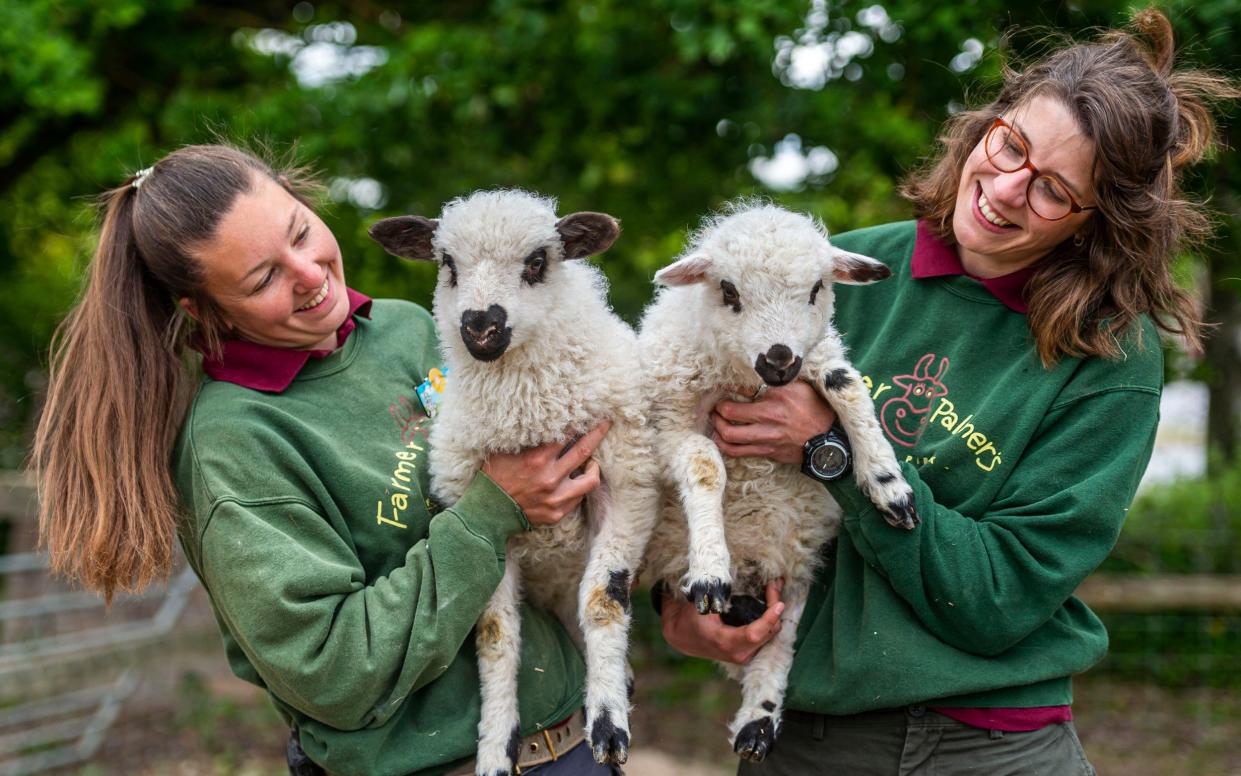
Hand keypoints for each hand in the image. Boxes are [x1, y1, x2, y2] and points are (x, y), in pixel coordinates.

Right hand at [483, 420, 610, 525]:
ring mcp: (555, 498)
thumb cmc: (494, 477)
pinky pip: (579, 498)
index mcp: (536, 459)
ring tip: (592, 462)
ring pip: (590, 480)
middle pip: (584, 450)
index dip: (578, 423)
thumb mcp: (505, 451)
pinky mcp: (557, 513)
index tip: (586, 414)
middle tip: (606, 423)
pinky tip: (575, 480)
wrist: (487, 513)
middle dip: (597, 433)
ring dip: (594, 467)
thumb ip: (526, 439)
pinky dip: (579, 487)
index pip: (566, 434)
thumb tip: (543, 422)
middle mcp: (549, 478)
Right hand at [660, 579, 785, 663]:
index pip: (754, 634)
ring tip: (773, 588)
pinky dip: (770, 619)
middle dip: (774, 607)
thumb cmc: (690, 618)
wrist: (683, 637)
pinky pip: (767, 635)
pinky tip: (769, 600)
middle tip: (774, 584)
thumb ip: (719, 594)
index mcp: (725, 642)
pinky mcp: (749, 651)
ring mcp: (745, 655)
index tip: (779, 603)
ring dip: (775, 612)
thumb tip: (741, 577)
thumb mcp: (701, 604)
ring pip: (771, 634)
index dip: (769, 619)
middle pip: (769, 632)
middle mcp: (738, 653)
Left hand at [712, 381, 835, 463]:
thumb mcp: (799, 386)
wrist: (829, 439)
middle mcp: (769, 418)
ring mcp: (766, 438)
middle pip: (728, 415)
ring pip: (729, 438)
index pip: (742, 389)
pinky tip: (723, 439)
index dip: (728, 388)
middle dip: (716, 410)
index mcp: (777, 397)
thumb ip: (778, 378)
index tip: (721, 388)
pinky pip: (738, 452)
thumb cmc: (815, 409)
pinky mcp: (767, 452)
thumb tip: (758, 370)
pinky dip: (726, 446)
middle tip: (714, 407)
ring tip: (715, 423)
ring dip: (717, 430)